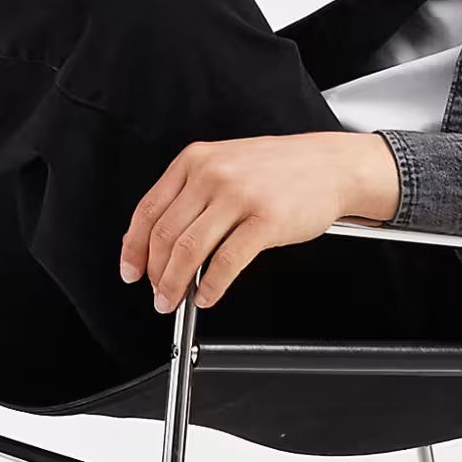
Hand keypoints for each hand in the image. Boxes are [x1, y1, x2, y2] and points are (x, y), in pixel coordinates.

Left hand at [119, 131, 400, 313]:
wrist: (330, 164)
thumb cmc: (280, 168)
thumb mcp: (225, 163)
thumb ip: (193, 194)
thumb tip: (163, 245)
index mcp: (194, 160)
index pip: (147, 210)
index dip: (133, 248)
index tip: (131, 270)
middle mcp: (211, 174)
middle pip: (165, 235)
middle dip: (155, 274)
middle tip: (158, 294)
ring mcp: (238, 196)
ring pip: (189, 250)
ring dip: (176, 284)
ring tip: (175, 300)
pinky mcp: (265, 220)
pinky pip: (226, 262)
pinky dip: (212, 286)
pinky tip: (208, 296)